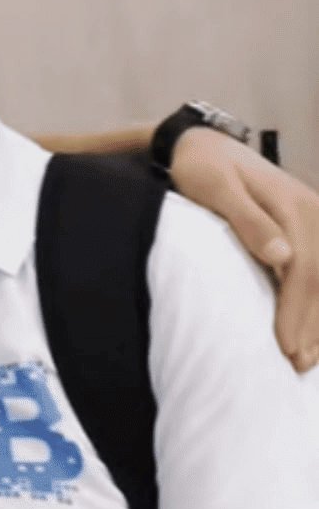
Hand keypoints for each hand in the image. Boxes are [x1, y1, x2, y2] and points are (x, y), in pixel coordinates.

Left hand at [171, 127, 318, 371]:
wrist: (203, 144)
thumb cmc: (202, 168)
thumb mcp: (216, 188)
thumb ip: (247, 220)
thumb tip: (282, 255)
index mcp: (295, 204)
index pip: (305, 269)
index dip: (297, 312)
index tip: (285, 347)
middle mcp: (313, 211)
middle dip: (312, 325)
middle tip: (296, 364)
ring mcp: (315, 218)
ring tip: (306, 359)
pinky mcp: (309, 226)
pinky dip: (318, 301)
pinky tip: (312, 330)